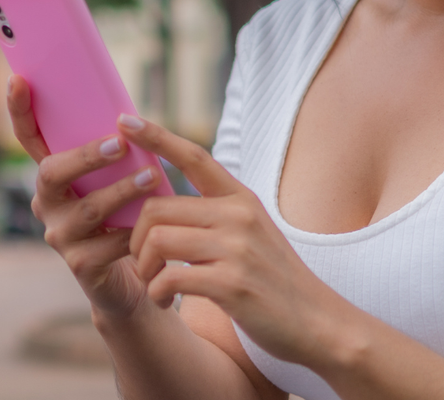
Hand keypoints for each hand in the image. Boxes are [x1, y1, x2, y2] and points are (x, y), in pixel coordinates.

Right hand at [6, 75, 164, 320]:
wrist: (134, 277)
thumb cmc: (126, 215)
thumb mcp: (116, 178)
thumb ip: (114, 152)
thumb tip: (130, 116)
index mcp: (54, 175)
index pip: (29, 138)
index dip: (19, 110)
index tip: (18, 79)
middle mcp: (47, 203)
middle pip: (51, 173)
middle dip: (86, 156)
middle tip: (121, 144)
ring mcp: (60, 235)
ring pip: (88, 209)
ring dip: (122, 191)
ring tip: (153, 178)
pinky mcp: (80, 265)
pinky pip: (109, 243)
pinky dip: (135, 231)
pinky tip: (154, 225)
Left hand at [120, 114, 353, 367]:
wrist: (319, 323)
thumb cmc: (275, 282)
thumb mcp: (251, 235)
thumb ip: (213, 217)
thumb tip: (158, 210)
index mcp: (241, 199)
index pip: (193, 156)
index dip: (156, 137)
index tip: (124, 120)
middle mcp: (238, 216)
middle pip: (157, 207)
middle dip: (136, 238)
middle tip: (142, 262)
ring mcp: (236, 249)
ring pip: (156, 240)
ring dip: (143, 268)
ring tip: (154, 284)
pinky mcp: (231, 284)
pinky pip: (168, 278)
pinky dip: (156, 293)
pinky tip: (164, 302)